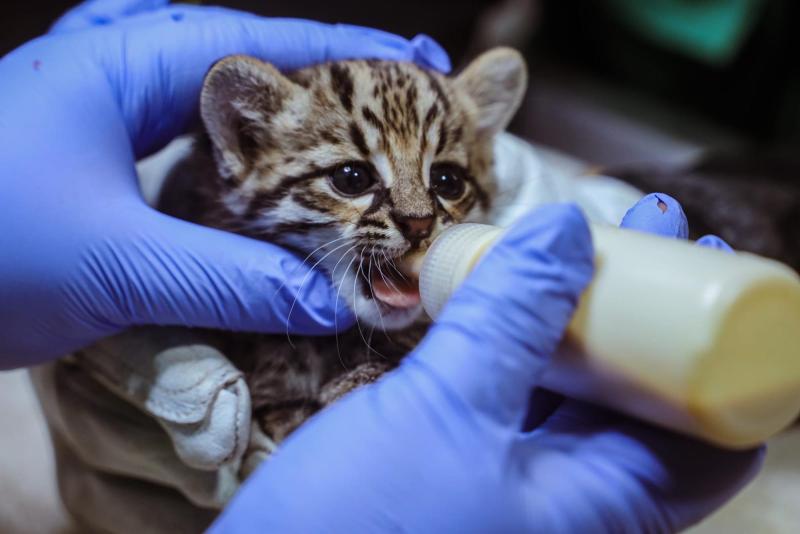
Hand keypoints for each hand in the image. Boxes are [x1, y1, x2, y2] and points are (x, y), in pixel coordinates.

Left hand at [0, 0, 449, 367]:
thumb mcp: (118, 263)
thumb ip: (238, 279)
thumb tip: (338, 303)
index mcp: (132, 58)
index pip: (273, 44)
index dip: (358, 62)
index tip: (428, 77)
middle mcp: (123, 68)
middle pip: (259, 71)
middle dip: (334, 97)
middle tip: (403, 125)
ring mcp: (106, 109)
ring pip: (226, 113)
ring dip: (291, 136)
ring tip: (356, 156)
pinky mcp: (95, 156)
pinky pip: (194, 150)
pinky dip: (245, 172)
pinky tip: (274, 196)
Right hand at [212, 196, 760, 532]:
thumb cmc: (360, 529)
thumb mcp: (445, 411)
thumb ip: (508, 318)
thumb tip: (566, 232)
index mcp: (601, 507)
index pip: (711, 434)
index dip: (725, 345)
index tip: (709, 264)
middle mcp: (571, 500)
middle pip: (647, 395)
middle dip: (652, 308)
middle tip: (645, 231)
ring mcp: (517, 483)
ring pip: (580, 391)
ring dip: (585, 316)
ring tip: (579, 245)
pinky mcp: (467, 464)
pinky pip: (518, 393)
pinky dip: (524, 339)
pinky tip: (508, 292)